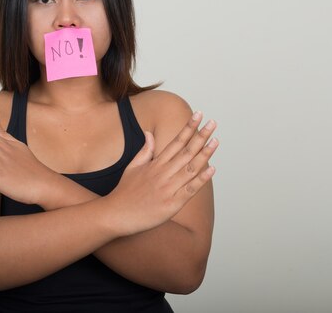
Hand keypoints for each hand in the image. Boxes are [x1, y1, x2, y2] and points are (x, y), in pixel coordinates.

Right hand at [104, 112, 217, 235]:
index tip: (198, 115)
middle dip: (201, 136)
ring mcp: (168, 188)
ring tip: (216, 141)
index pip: (176, 142)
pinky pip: (189, 189)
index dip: (188, 128)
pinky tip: (212, 169)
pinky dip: (201, 179)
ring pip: (190, 168)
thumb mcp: (132, 167)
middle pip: (186, 151)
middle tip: (213, 123)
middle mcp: (163, 173)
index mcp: (155, 164)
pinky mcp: (171, 204)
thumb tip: (149, 133)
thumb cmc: (124, 192)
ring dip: (204, 154)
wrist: (116, 215)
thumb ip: (144, 150)